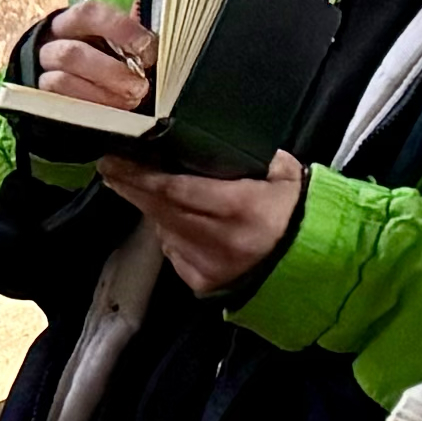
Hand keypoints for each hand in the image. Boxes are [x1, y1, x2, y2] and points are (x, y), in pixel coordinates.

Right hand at [33, 0, 156, 111]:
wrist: (78, 80)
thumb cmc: (107, 55)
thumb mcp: (120, 40)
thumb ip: (134, 37)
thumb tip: (152, 40)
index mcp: (73, 21)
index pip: (89, 14)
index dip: (119, 28)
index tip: (146, 47)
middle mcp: (52, 43)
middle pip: (71, 53)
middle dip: (110, 71)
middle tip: (140, 85)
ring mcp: (43, 72)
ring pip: (61, 81)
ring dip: (102, 94)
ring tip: (130, 100)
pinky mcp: (45, 98)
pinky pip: (61, 105)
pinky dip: (91, 107)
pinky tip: (114, 110)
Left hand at [100, 150, 304, 299]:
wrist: (310, 266)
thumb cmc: (295, 213)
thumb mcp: (285, 175)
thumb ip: (255, 155)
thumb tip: (217, 137)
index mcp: (239, 208)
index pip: (176, 190)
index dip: (142, 177)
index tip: (115, 161)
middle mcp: (217, 239)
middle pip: (161, 209)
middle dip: (132, 187)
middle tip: (111, 167)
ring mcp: (206, 265)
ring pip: (164, 230)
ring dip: (150, 208)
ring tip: (137, 186)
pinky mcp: (201, 282)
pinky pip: (173, 251)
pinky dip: (169, 233)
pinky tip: (172, 219)